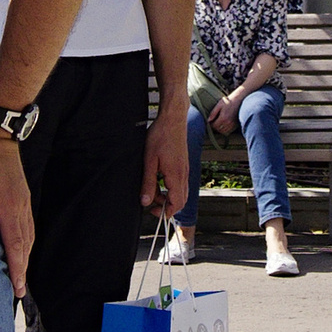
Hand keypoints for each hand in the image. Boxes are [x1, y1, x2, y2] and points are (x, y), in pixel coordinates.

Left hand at [0, 126, 34, 296]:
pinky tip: (21, 248)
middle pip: (25, 245)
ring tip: (21, 276)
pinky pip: (28, 226)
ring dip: (25, 257)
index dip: (16, 268)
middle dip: (22, 269)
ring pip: (28, 236)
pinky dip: (26, 242)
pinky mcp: (23, 197)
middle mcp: (20, 208)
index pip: (14, 244)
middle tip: (19, 292)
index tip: (17, 287)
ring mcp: (24, 202)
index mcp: (7, 206)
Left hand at [141, 96, 190, 219]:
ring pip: (182, 192)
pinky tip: (160, 180)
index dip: (165, 212)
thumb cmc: (160, 136)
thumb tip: (145, 202)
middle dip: (166, 206)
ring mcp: (185, 170)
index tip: (152, 211)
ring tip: (153, 190)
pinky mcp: (184, 165)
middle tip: (151, 202)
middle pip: (181, 201)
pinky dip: (171, 188)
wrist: (173, 119)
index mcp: (176, 176)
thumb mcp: (149, 161)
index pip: (176, 203)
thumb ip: (148, 183)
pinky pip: (181, 183)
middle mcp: (184, 175)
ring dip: (168, 197)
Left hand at [210, 93, 238, 140]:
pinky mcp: (236, 125)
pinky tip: (223, 125)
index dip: (211, 124)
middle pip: (218, 129)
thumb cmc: (229, 101)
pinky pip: (229, 131)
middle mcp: (228, 123)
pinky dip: (225, 130)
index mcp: (223, 118)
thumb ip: (213, 113)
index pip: (214, 126)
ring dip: (219, 129)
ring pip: (223, 132)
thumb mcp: (219, 104)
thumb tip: (208, 120)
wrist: (240, 100)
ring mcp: (232, 125)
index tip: (210, 122)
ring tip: (218, 124)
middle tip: (213, 123)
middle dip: (215, 127)